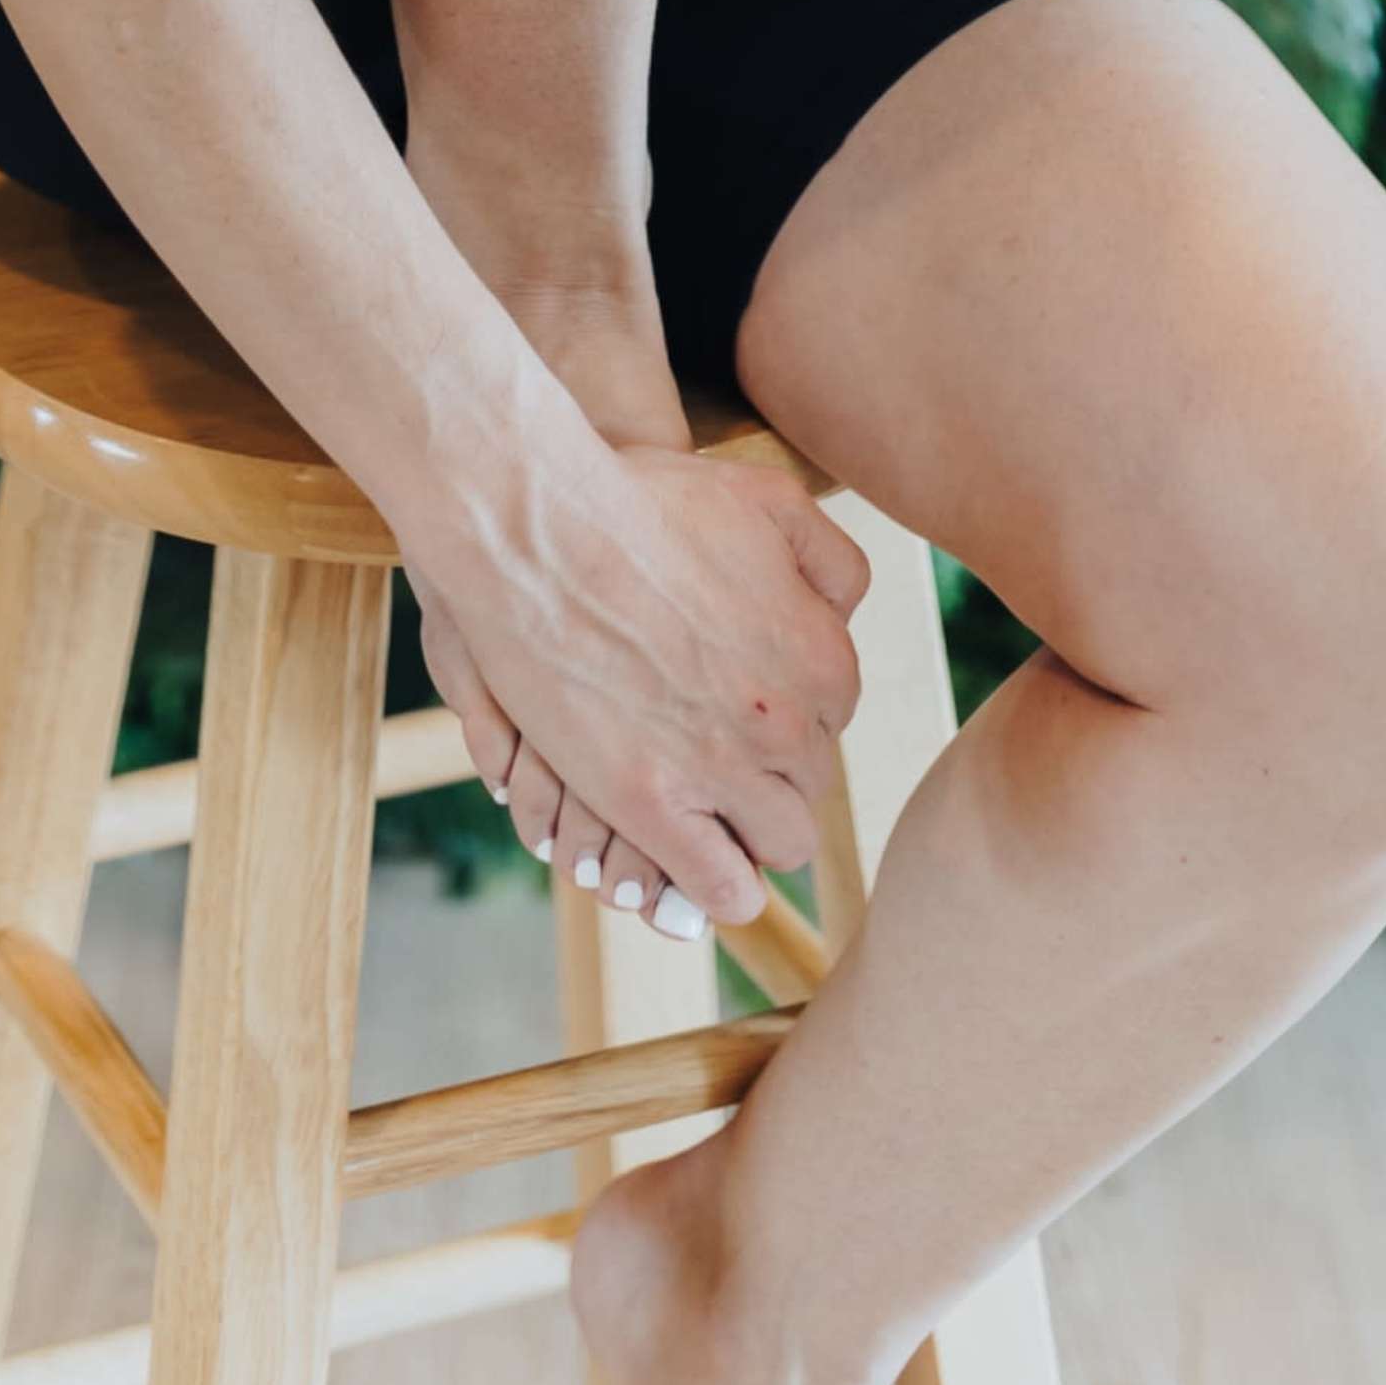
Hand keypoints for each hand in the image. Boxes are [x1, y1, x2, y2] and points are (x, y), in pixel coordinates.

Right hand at [407, 443, 869, 932]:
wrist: (539, 527)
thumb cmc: (644, 500)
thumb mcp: (767, 496)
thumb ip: (828, 556)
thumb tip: (846, 614)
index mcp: (823, 657)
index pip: (832, 717)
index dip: (789, 710)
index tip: (746, 698)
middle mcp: (786, 724)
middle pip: (808, 782)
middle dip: (772, 768)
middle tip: (716, 743)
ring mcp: (719, 770)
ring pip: (777, 843)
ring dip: (751, 829)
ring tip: (706, 803)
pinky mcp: (649, 806)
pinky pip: (719, 887)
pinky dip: (719, 888)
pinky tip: (699, 864)